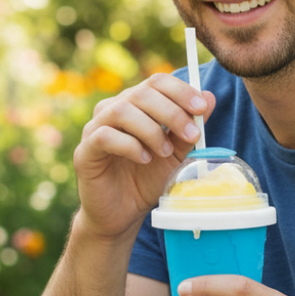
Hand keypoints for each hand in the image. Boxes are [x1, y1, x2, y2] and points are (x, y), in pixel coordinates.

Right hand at [73, 74, 214, 239]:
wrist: (123, 213)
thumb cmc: (147, 179)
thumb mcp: (176, 153)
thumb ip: (189, 127)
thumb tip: (209, 97)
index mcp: (135, 104)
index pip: (156, 82)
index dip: (180, 90)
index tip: (201, 108)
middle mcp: (112, 109)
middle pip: (141, 93)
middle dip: (171, 112)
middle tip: (191, 135)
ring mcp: (94, 128)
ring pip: (121, 111)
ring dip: (150, 130)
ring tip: (164, 152)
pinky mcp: (85, 151)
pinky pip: (105, 136)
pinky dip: (130, 145)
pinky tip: (144, 159)